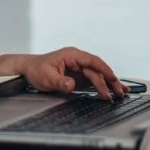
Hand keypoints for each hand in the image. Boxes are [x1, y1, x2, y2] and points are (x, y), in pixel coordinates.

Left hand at [0, 48, 128, 99]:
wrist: (28, 70)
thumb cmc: (36, 69)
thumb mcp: (46, 77)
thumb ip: (59, 81)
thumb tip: (71, 85)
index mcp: (71, 55)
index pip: (92, 61)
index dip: (104, 70)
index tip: (112, 79)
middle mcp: (78, 60)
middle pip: (97, 70)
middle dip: (109, 81)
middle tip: (119, 93)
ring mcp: (79, 68)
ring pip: (98, 75)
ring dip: (109, 84)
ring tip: (121, 94)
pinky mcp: (78, 77)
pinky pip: (93, 81)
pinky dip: (103, 86)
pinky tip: (112, 92)